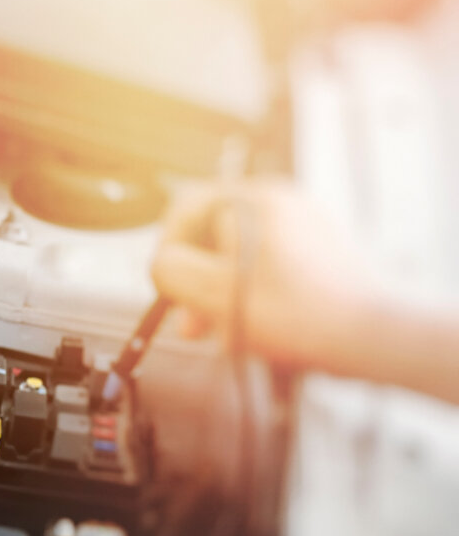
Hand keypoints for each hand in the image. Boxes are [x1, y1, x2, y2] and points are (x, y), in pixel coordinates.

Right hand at [151, 180, 381, 376]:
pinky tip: (256, 330)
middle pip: (212, 236)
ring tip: (223, 336)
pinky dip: (254, 295)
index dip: (165, 250)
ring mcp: (306, 225)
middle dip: (195, 282)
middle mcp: (282, 202)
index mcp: (254, 199)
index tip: (166, 290)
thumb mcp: (210, 292)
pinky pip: (270, 267)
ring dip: (221, 296)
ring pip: (240, 256)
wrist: (372, 336)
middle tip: (190, 324)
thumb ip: (169, 269)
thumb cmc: (294, 313)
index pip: (184, 208)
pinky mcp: (323, 252)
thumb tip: (163, 265)